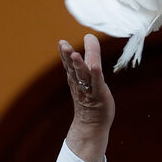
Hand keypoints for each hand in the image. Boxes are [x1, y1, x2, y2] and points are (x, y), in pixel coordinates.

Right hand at [60, 34, 114, 161]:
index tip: (61, 43)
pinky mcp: (100, 96)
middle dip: (68, 57)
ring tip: (75, 54)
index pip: (68, 64)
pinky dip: (95, 75)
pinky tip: (95, 67)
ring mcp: (89, 90)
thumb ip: (90, 56)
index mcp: (75, 78)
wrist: (92, 124)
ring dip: (79, 65)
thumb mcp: (89, 75)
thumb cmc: (92, 98)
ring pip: (83, 76)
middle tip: (63, 45)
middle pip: (73, 68)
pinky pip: (97, 85)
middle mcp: (80, 83)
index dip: (65, 54)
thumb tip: (90, 37)